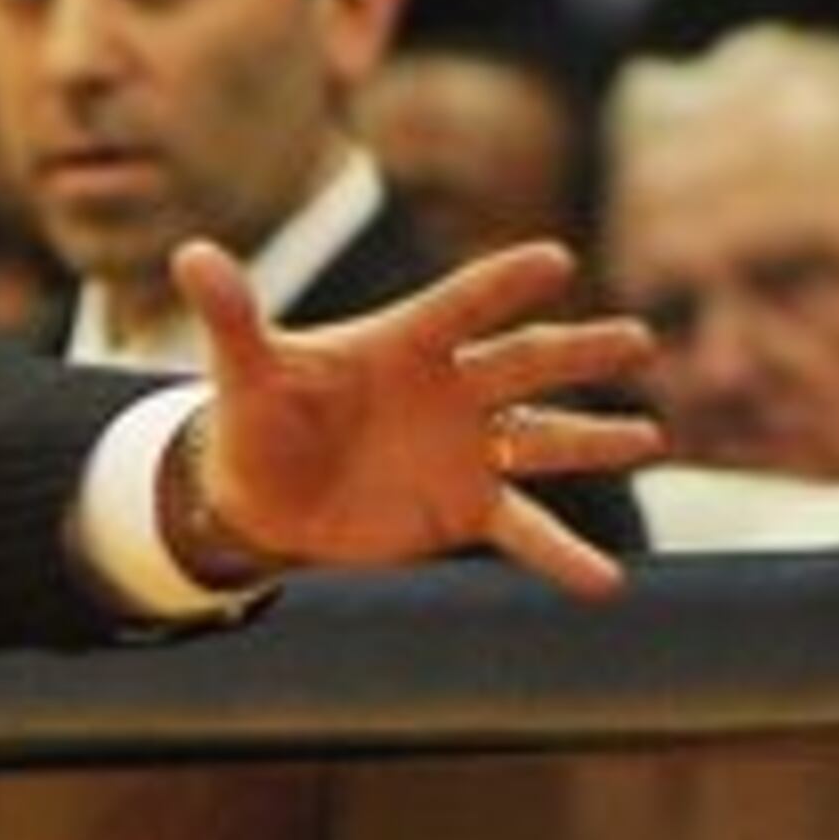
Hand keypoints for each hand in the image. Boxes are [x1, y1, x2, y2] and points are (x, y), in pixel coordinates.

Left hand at [175, 236, 660, 597]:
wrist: (264, 493)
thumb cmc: (261, 417)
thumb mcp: (245, 371)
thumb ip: (232, 316)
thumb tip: (189, 253)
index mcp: (408, 342)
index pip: (461, 306)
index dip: (502, 284)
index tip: (553, 262)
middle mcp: (453, 389)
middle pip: (525, 363)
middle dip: (579, 353)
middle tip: (636, 340)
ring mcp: (467, 450)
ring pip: (544, 442)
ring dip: (595, 441)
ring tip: (649, 438)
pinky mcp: (465, 509)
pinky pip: (525, 531)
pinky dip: (564, 557)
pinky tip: (609, 585)